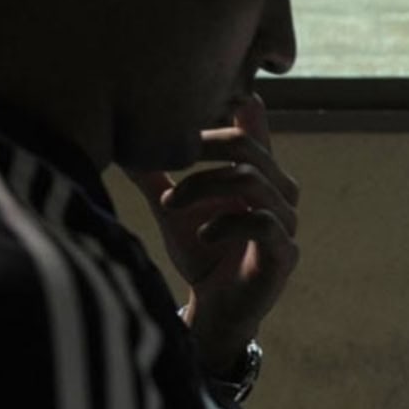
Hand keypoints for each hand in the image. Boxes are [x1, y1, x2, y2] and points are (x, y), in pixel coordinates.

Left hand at [129, 95, 298, 377]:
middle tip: (167, 152)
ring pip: (251, 180)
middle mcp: (277, 192)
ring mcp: (285, 222)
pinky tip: (202, 234)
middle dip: (204, 144)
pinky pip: (262, 223)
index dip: (237, 106)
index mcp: (256, 175)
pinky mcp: (284, 253)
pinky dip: (227, 223)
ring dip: (204, 186)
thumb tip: (123, 146)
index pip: (252, 129)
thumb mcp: (173, 212)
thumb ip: (155, 179)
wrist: (214, 311)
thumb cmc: (200, 255)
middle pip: (248, 146)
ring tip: (169, 204)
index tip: (201, 98)